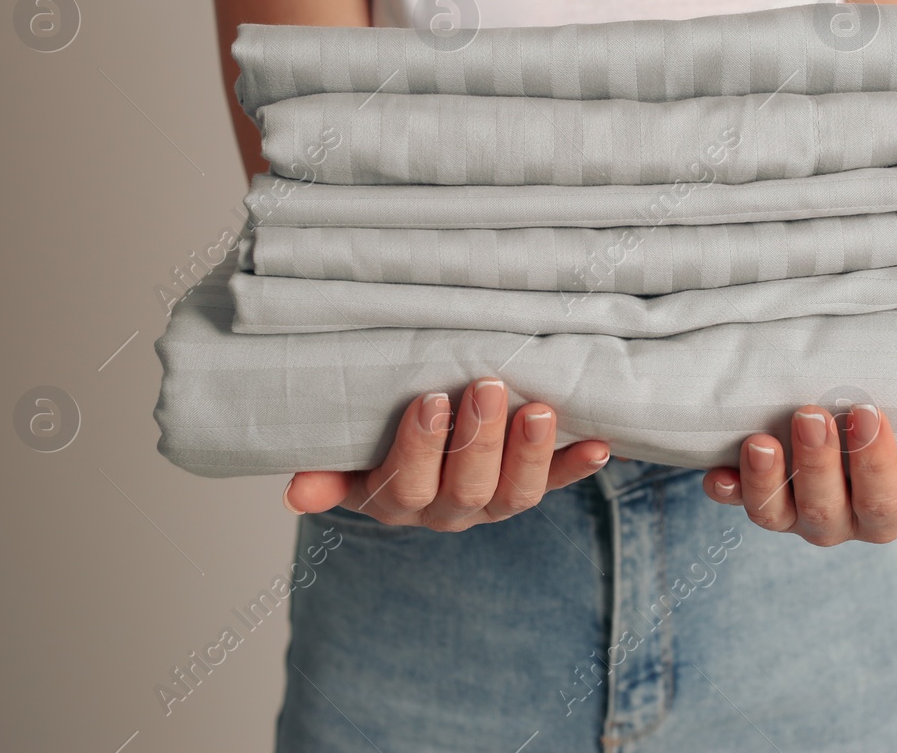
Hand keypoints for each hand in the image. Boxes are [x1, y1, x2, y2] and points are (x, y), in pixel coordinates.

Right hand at [282, 377, 610, 530]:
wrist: (417, 451)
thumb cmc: (371, 437)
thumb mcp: (344, 453)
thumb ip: (328, 468)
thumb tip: (295, 493)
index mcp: (394, 498)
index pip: (406, 484)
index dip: (421, 448)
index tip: (431, 400)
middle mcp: (446, 509)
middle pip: (467, 489)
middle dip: (479, 439)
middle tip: (488, 387)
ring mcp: (492, 502)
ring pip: (515, 495)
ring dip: (530, 453)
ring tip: (541, 410)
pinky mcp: (530, 487)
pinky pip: (557, 484)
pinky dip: (578, 466)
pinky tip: (600, 444)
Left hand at [702, 404, 896, 544]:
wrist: (854, 431)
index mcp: (891, 510)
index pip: (886, 502)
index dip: (876, 465)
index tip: (867, 413)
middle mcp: (840, 520)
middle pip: (827, 507)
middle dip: (819, 463)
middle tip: (812, 415)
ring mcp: (793, 513)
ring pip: (777, 513)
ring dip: (767, 479)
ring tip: (761, 440)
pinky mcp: (757, 497)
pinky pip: (737, 502)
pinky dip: (727, 490)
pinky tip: (716, 475)